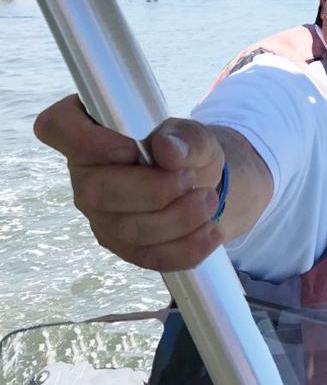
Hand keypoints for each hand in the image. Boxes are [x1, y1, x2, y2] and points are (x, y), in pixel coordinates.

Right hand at [34, 95, 224, 270]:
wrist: (204, 184)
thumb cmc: (187, 150)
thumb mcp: (195, 135)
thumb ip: (184, 137)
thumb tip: (166, 148)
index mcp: (90, 132)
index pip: (57, 127)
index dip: (86, 140)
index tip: (132, 147)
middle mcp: (86, 176)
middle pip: (96, 191)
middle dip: (152, 190)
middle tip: (190, 179)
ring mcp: (101, 216)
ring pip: (126, 229)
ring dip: (177, 218)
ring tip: (208, 200)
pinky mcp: (125, 247)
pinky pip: (148, 257)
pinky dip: (186, 248)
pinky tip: (211, 232)